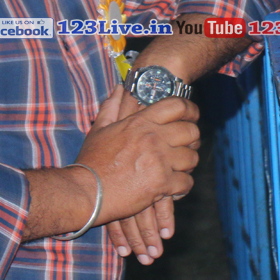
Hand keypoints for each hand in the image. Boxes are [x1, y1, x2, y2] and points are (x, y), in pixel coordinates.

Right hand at [76, 87, 199, 229]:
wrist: (86, 192)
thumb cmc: (92, 161)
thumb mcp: (99, 129)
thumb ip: (112, 106)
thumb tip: (120, 88)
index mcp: (140, 122)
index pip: (177, 106)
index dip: (190, 109)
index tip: (193, 116)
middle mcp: (154, 138)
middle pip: (191, 131)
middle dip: (192, 140)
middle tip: (186, 147)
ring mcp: (159, 161)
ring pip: (192, 158)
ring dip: (188, 165)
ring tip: (179, 169)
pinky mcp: (162, 184)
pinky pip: (187, 182)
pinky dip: (183, 186)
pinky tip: (174, 188)